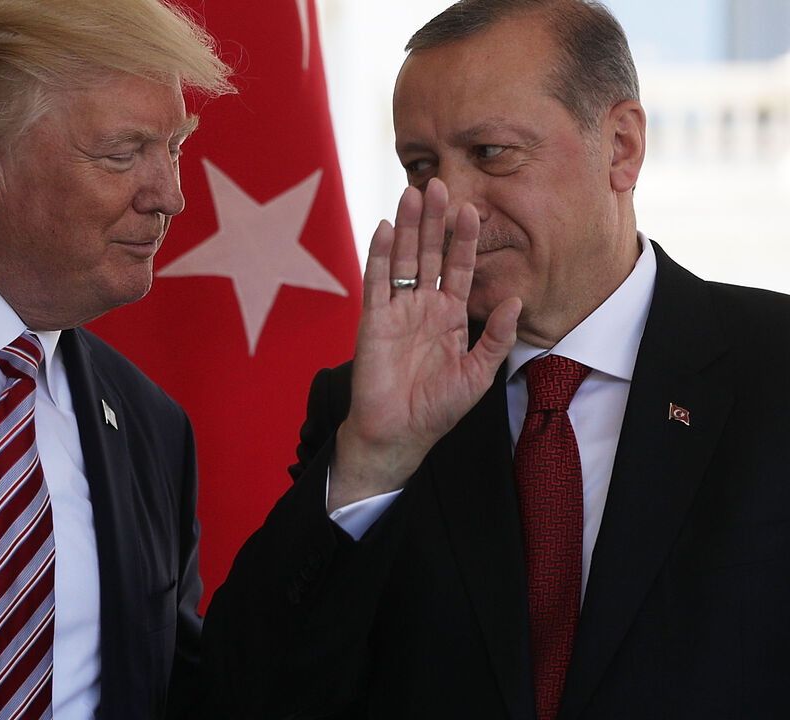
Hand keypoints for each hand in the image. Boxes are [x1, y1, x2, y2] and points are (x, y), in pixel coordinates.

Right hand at [328, 179, 519, 510]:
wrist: (398, 433)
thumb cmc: (437, 408)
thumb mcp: (478, 374)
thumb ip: (496, 337)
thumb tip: (515, 299)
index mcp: (449, 315)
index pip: (458, 267)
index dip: (464, 239)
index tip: (474, 209)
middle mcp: (422, 305)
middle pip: (428, 252)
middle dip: (433, 220)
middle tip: (438, 184)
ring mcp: (396, 309)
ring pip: (402, 258)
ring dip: (406, 227)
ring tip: (411, 193)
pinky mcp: (373, 319)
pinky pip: (376, 280)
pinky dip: (379, 253)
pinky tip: (384, 227)